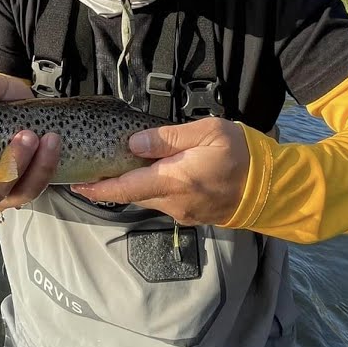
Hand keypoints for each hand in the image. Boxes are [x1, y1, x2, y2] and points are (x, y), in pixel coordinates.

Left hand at [69, 118, 249, 225]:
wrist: (271, 188)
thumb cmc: (241, 154)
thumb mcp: (207, 132)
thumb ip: (167, 137)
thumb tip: (133, 144)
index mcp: (173, 181)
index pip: (124, 188)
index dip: (97, 188)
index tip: (75, 185)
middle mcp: (174, 202)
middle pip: (132, 194)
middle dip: (111, 185)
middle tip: (92, 170)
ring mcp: (183, 212)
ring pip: (149, 198)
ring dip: (134, 185)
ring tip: (122, 167)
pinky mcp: (193, 214)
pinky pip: (165, 201)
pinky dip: (154, 188)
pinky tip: (155, 174)